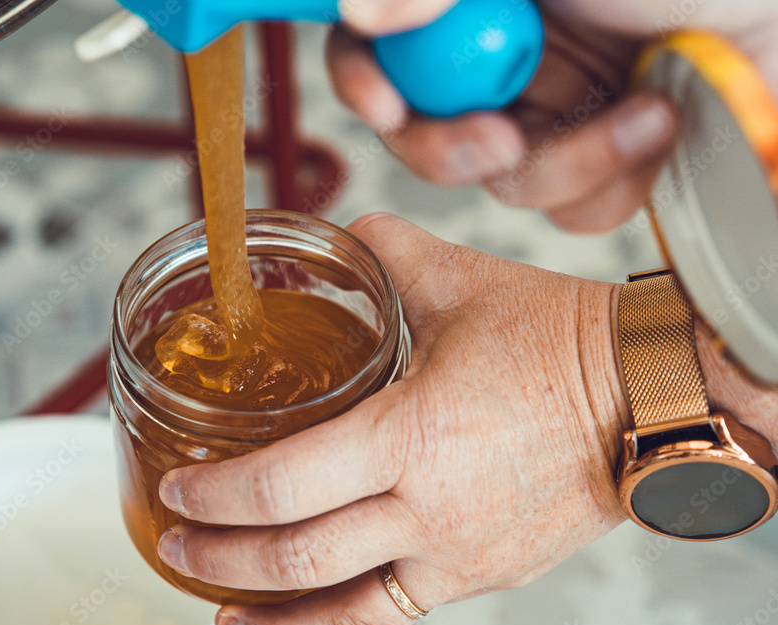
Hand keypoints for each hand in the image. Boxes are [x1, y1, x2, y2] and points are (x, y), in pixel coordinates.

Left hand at [153, 213, 631, 624]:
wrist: (645, 393)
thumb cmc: (558, 340)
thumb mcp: (457, 281)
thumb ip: (378, 251)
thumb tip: (328, 236)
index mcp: (409, 433)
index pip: (280, 484)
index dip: (216, 493)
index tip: (178, 486)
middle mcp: (428, 509)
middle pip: (296, 556)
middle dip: (219, 553)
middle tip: (175, 539)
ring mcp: (456, 555)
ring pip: (341, 608)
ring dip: (267, 611)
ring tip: (218, 607)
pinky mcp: (479, 575)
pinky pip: (391, 615)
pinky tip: (298, 624)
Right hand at [327, 0, 777, 231]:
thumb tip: (361, 12)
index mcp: (483, 1)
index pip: (374, 41)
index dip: (359, 80)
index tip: (384, 107)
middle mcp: (506, 52)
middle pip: (419, 128)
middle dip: (454, 149)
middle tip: (500, 141)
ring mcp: (552, 108)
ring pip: (498, 179)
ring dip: (565, 162)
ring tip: (643, 111)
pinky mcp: (598, 157)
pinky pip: (569, 208)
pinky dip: (613, 182)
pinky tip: (660, 126)